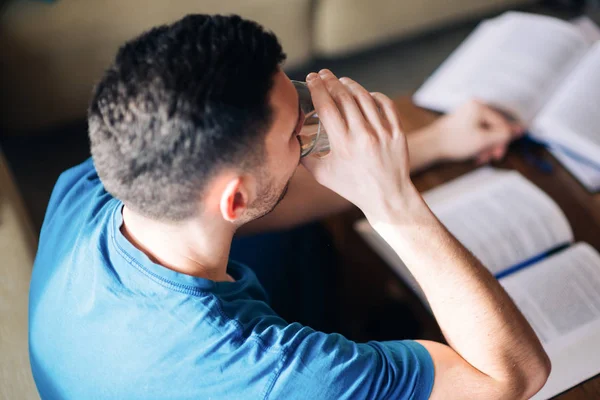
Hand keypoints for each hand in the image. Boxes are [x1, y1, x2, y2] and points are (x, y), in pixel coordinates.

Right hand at [301, 70, 420, 223]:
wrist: (386, 197)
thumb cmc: (351, 187)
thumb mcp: (323, 175)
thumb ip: (304, 157)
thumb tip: (291, 140)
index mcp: (342, 144)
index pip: (326, 106)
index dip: (317, 88)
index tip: (311, 79)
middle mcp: (363, 136)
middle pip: (344, 97)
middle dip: (331, 81)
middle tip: (323, 74)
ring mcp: (383, 132)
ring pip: (365, 97)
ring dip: (351, 85)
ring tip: (341, 81)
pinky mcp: (397, 133)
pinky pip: (386, 105)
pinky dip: (374, 95)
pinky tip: (365, 94)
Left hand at [433, 100, 523, 163]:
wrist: (430, 145)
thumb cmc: (454, 141)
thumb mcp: (483, 140)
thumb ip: (503, 135)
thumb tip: (521, 129)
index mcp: (479, 107)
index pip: (501, 123)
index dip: (502, 140)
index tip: (499, 154)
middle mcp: (474, 106)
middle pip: (493, 127)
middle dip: (493, 144)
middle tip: (490, 157)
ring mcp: (467, 113)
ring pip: (485, 131)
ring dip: (485, 146)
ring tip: (480, 157)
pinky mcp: (462, 121)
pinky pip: (477, 131)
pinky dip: (478, 143)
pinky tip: (474, 153)